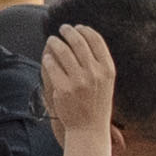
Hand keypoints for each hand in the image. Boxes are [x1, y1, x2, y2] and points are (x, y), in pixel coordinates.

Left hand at [38, 24, 116, 140]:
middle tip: (62, 29)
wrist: (89, 129)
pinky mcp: (63, 89)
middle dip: (68, 31)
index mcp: (107, 69)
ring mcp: (78, 81)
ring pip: (62, 51)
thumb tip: (83, 38)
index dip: (85, 30)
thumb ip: (98, 62)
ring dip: (55, 42)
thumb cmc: (97, 104)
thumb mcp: (106, 82)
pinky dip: (48, 58)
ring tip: (52, 41)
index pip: (96, 40)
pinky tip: (47, 58)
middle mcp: (95, 73)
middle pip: (78, 42)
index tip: (78, 27)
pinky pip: (52, 65)